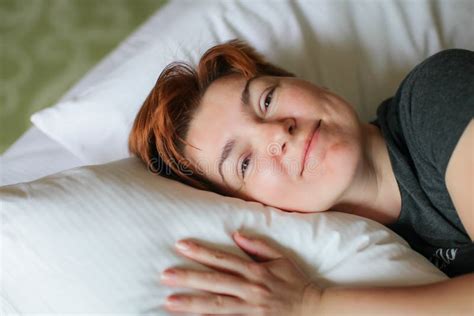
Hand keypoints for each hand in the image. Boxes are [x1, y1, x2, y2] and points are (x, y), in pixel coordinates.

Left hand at [160, 231, 321, 314]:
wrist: (316, 309)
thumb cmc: (297, 282)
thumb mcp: (281, 258)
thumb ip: (259, 246)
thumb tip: (236, 234)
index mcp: (256, 271)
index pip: (223, 259)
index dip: (201, 252)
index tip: (180, 245)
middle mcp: (251, 290)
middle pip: (215, 283)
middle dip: (189, 278)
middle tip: (165, 275)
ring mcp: (251, 310)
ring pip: (217, 306)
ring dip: (192, 303)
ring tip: (169, 301)